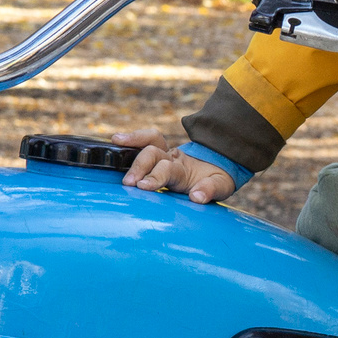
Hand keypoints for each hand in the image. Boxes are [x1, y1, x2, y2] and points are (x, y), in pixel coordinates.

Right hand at [113, 129, 236, 203]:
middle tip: (128, 182)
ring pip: (148, 144)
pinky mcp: (157, 158)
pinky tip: (116, 140)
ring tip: (115, 142)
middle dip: (139, 166)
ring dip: (132, 144)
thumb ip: (210, 189)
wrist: (218, 164)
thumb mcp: (222, 185)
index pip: (167, 170)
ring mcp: (163, 157)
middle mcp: (171, 159)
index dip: (155, 177)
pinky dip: (131, 140)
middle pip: (153, 154)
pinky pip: (143, 144)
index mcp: (184, 169)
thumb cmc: (216, 179)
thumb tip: (196, 197)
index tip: (143, 186)